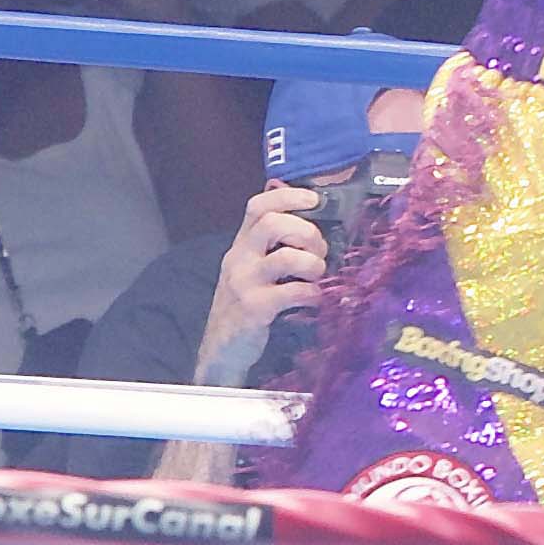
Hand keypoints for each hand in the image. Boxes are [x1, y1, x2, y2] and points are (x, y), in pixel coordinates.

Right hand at [199, 178, 329, 375]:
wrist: (223, 349)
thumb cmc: (246, 304)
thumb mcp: (252, 268)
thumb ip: (271, 244)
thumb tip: (301, 215)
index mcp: (242, 244)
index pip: (258, 205)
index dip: (288, 196)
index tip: (314, 200)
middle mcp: (240, 257)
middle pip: (272, 223)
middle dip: (307, 232)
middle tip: (320, 252)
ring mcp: (245, 282)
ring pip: (286, 257)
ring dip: (313, 264)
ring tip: (317, 276)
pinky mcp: (255, 308)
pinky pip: (292, 292)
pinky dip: (313, 293)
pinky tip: (315, 299)